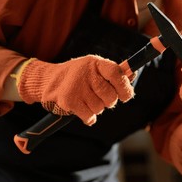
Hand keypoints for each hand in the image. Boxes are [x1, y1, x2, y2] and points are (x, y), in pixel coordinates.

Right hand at [17, 55, 134, 124]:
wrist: (48, 81)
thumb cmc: (79, 76)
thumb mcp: (95, 68)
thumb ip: (114, 73)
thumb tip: (133, 74)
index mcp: (95, 63)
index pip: (117, 73)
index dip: (124, 87)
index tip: (125, 96)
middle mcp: (86, 73)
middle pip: (110, 96)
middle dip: (109, 101)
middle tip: (101, 98)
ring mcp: (77, 87)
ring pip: (100, 108)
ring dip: (96, 109)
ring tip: (87, 100)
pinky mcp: (69, 101)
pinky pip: (89, 116)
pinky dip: (89, 118)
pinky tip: (83, 110)